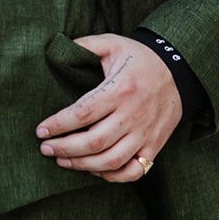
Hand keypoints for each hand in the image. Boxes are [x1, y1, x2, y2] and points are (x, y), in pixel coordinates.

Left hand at [34, 32, 181, 180]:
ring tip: (62, 161)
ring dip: (83, 165)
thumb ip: (85, 45)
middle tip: (45, 149)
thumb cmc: (139, 58)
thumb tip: (58, 49)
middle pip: (94, 141)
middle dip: (65, 149)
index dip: (58, 124)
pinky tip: (94, 170)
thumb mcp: (113, 43)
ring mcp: (145, 134)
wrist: (178, 71)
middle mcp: (133, 115)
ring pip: (111, 160)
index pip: (83, 113)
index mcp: (120, 89)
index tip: (40, 130)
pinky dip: (113, 176)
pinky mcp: (154, 146)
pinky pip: (134, 171)